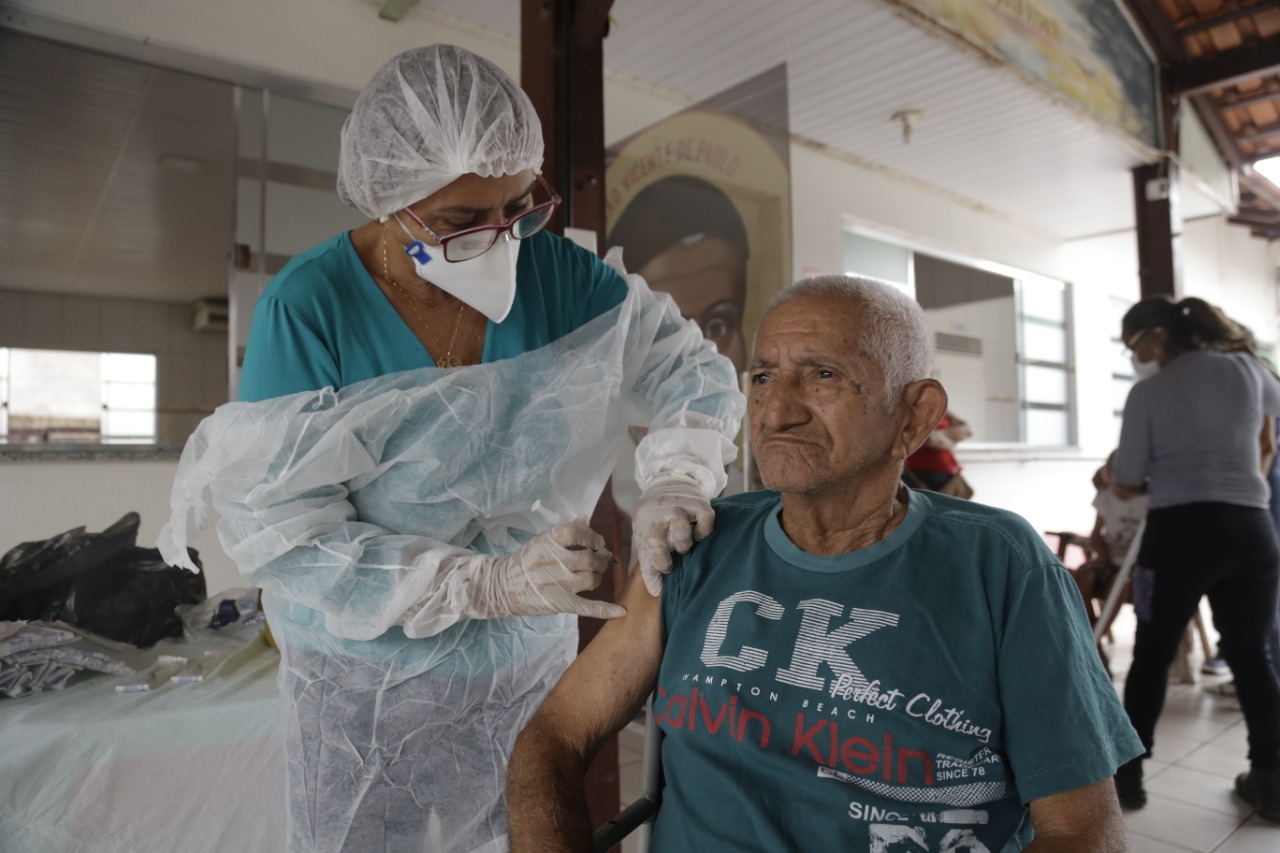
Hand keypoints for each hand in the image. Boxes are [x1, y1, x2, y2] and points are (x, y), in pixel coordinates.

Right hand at [463, 519, 625, 619]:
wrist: (503, 587)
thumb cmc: (526, 560)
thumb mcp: (541, 541)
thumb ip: (565, 530)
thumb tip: (586, 518)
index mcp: (548, 542)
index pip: (577, 533)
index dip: (592, 536)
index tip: (597, 540)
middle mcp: (554, 561)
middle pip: (589, 558)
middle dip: (600, 559)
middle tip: (600, 560)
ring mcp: (557, 584)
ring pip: (591, 579)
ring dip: (598, 576)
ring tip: (594, 575)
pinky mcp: (560, 603)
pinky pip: (587, 607)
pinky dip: (605, 609)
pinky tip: (621, 611)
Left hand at [633, 471, 712, 596]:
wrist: (668, 478)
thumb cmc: (656, 515)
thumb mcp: (644, 532)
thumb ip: (647, 559)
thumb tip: (656, 592)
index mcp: (642, 522)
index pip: (644, 551)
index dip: (653, 571)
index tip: (661, 582)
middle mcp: (656, 512)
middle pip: (655, 542)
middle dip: (664, 559)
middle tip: (671, 562)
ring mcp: (677, 505)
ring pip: (681, 533)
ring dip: (684, 544)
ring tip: (684, 543)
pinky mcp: (698, 501)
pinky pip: (705, 521)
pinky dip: (704, 530)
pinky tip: (699, 531)